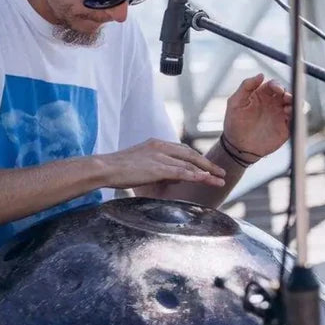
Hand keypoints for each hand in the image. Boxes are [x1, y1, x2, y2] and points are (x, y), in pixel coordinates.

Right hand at [98, 139, 225, 188]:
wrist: (105, 168)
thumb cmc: (118, 169)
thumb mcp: (141, 164)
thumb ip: (158, 167)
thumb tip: (175, 175)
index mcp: (156, 144)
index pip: (182, 150)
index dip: (197, 158)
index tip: (207, 165)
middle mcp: (160, 147)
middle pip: (190, 154)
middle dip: (207, 164)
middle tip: (220, 172)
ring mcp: (160, 156)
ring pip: (189, 164)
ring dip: (207, 172)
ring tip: (220, 179)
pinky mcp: (157, 167)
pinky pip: (182, 171)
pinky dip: (196, 175)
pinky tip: (206, 179)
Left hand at [223, 74, 291, 158]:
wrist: (237, 147)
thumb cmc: (234, 123)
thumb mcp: (235, 102)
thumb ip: (246, 86)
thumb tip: (261, 74)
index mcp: (261, 95)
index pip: (274, 85)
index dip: (277, 85)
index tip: (277, 89)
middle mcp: (273, 103)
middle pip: (287, 93)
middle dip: (289, 93)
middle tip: (286, 97)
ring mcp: (280, 115)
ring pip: (294, 104)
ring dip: (295, 103)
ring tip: (288, 107)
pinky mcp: (285, 128)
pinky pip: (296, 119)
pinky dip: (297, 116)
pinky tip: (290, 116)